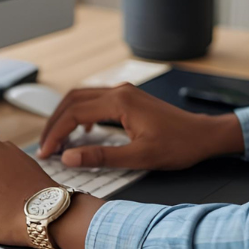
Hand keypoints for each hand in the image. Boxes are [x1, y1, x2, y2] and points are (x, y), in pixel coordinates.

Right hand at [38, 83, 243, 170]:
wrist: (204, 135)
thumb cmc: (178, 146)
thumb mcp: (139, 157)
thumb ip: (101, 156)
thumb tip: (69, 157)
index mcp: (120, 102)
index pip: (74, 113)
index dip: (55, 133)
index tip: (45, 152)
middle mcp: (120, 92)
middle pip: (73, 100)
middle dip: (54, 122)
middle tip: (44, 146)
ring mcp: (125, 93)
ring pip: (82, 97)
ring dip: (66, 116)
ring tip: (56, 140)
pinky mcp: (129, 99)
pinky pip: (95, 101)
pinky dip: (81, 114)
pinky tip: (82, 132)